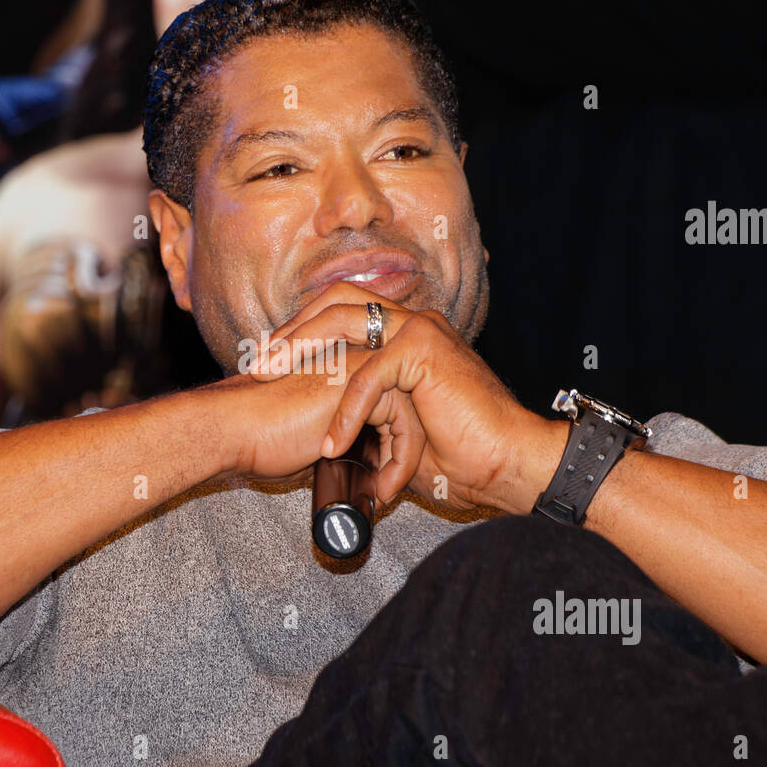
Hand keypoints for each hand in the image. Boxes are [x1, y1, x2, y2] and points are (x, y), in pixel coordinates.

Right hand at [215, 346, 427, 503]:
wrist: (233, 430)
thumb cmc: (258, 437)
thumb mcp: (309, 438)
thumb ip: (338, 439)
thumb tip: (362, 471)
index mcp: (341, 365)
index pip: (391, 400)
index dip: (391, 442)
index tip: (378, 480)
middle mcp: (354, 354)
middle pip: (408, 402)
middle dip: (406, 449)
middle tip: (387, 488)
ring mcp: (360, 362)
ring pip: (414, 411)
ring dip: (406, 459)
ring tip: (384, 491)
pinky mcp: (363, 380)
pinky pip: (405, 421)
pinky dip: (401, 460)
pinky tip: (379, 487)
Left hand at [254, 282, 566, 512]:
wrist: (508, 465)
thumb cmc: (462, 455)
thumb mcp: (398, 430)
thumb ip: (366, 416)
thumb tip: (324, 434)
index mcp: (406, 334)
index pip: (342, 310)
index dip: (301, 330)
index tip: (268, 362)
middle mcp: (413, 322)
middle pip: (336, 302)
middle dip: (291, 330)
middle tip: (259, 363)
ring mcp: (420, 330)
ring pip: (344, 322)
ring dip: (300, 349)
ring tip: (270, 380)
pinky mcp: (425, 352)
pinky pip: (368, 374)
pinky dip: (344, 410)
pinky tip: (330, 442)